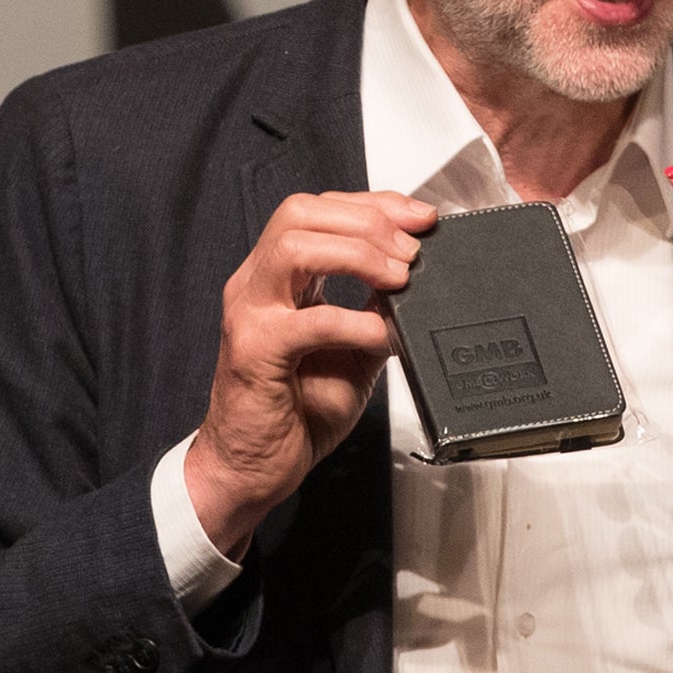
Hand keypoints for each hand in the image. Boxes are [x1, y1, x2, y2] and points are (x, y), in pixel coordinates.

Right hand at [184, 190, 437, 552]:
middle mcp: (257, 286)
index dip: (373, 204)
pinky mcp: (254, 353)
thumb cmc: (297, 411)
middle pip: (302, 213)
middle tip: (412, 249)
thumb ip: (377, 310)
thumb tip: (420, 279)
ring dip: (358, 255)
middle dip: (368, 221)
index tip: (422, 217)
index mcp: (278, 278)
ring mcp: (250, 315)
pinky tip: (382, 336)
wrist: (253, 468)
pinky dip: (354, 322)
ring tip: (399, 279)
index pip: (319, 210)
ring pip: (295, 248)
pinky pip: (308, 322)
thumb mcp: (352, 348)